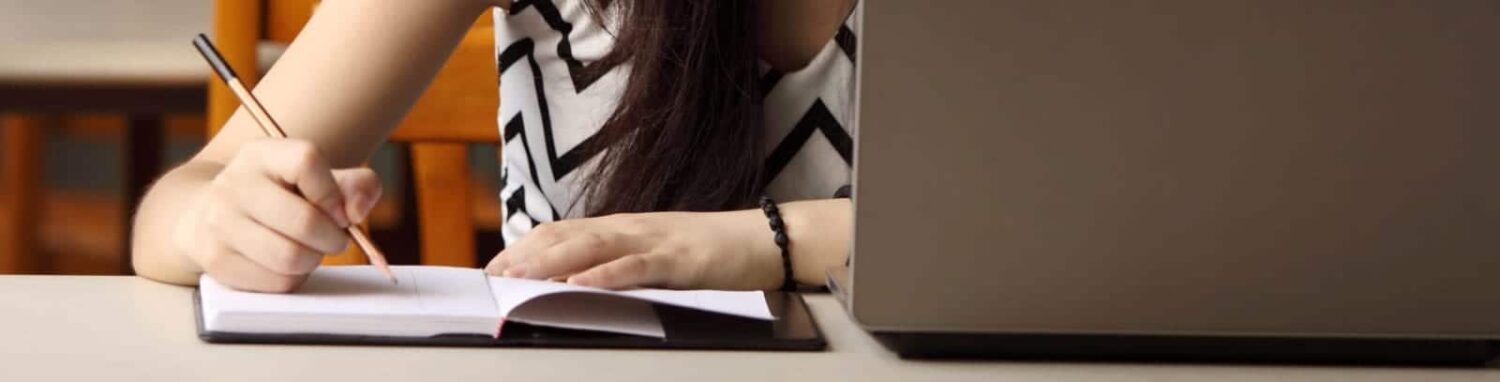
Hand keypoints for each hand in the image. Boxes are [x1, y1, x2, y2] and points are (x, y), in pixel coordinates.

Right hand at [177, 139, 381, 292]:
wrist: (208, 214)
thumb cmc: (280, 196)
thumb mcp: (316, 178)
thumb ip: (356, 186)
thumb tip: (357, 212)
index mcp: (262, 154)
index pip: (307, 161)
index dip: (334, 193)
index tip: (340, 212)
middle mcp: (234, 184)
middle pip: (305, 221)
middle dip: (332, 238)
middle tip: (332, 239)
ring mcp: (219, 223)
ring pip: (290, 258)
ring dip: (312, 261)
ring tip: (308, 251)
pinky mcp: (215, 260)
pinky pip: (275, 282)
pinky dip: (292, 279)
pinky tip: (284, 265)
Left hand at [485, 210, 783, 289]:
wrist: (764, 239)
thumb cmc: (712, 252)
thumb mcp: (657, 254)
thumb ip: (622, 261)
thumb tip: (582, 279)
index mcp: (624, 227)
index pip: (563, 232)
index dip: (526, 247)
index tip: (495, 266)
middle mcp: (632, 227)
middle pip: (568, 236)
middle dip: (526, 255)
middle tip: (495, 275)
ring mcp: (654, 240)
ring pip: (593, 247)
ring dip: (552, 262)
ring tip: (522, 277)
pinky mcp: (679, 259)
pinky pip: (636, 266)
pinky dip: (606, 275)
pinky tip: (581, 283)